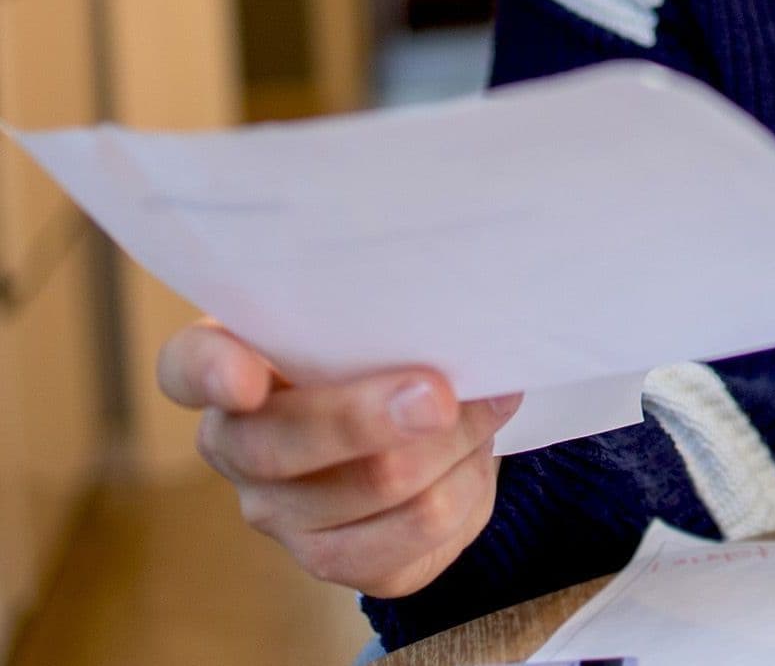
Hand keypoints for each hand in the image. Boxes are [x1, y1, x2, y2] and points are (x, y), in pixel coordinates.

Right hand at [158, 319, 521, 596]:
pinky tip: (477, 456)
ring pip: (368, 490)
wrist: (422, 418)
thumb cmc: (385, 345)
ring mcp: (282, 513)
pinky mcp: (340, 559)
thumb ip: (384, 309)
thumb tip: (448, 324)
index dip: (209, 373)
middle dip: (364, 422)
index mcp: (233, 364)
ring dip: (447, 446)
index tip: (246, 378)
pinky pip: (409, 536)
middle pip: (279, 447)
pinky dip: (463, 489)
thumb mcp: (376, 312)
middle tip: (436, 397)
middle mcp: (241, 446)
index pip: (187, 366)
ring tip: (492, 401)